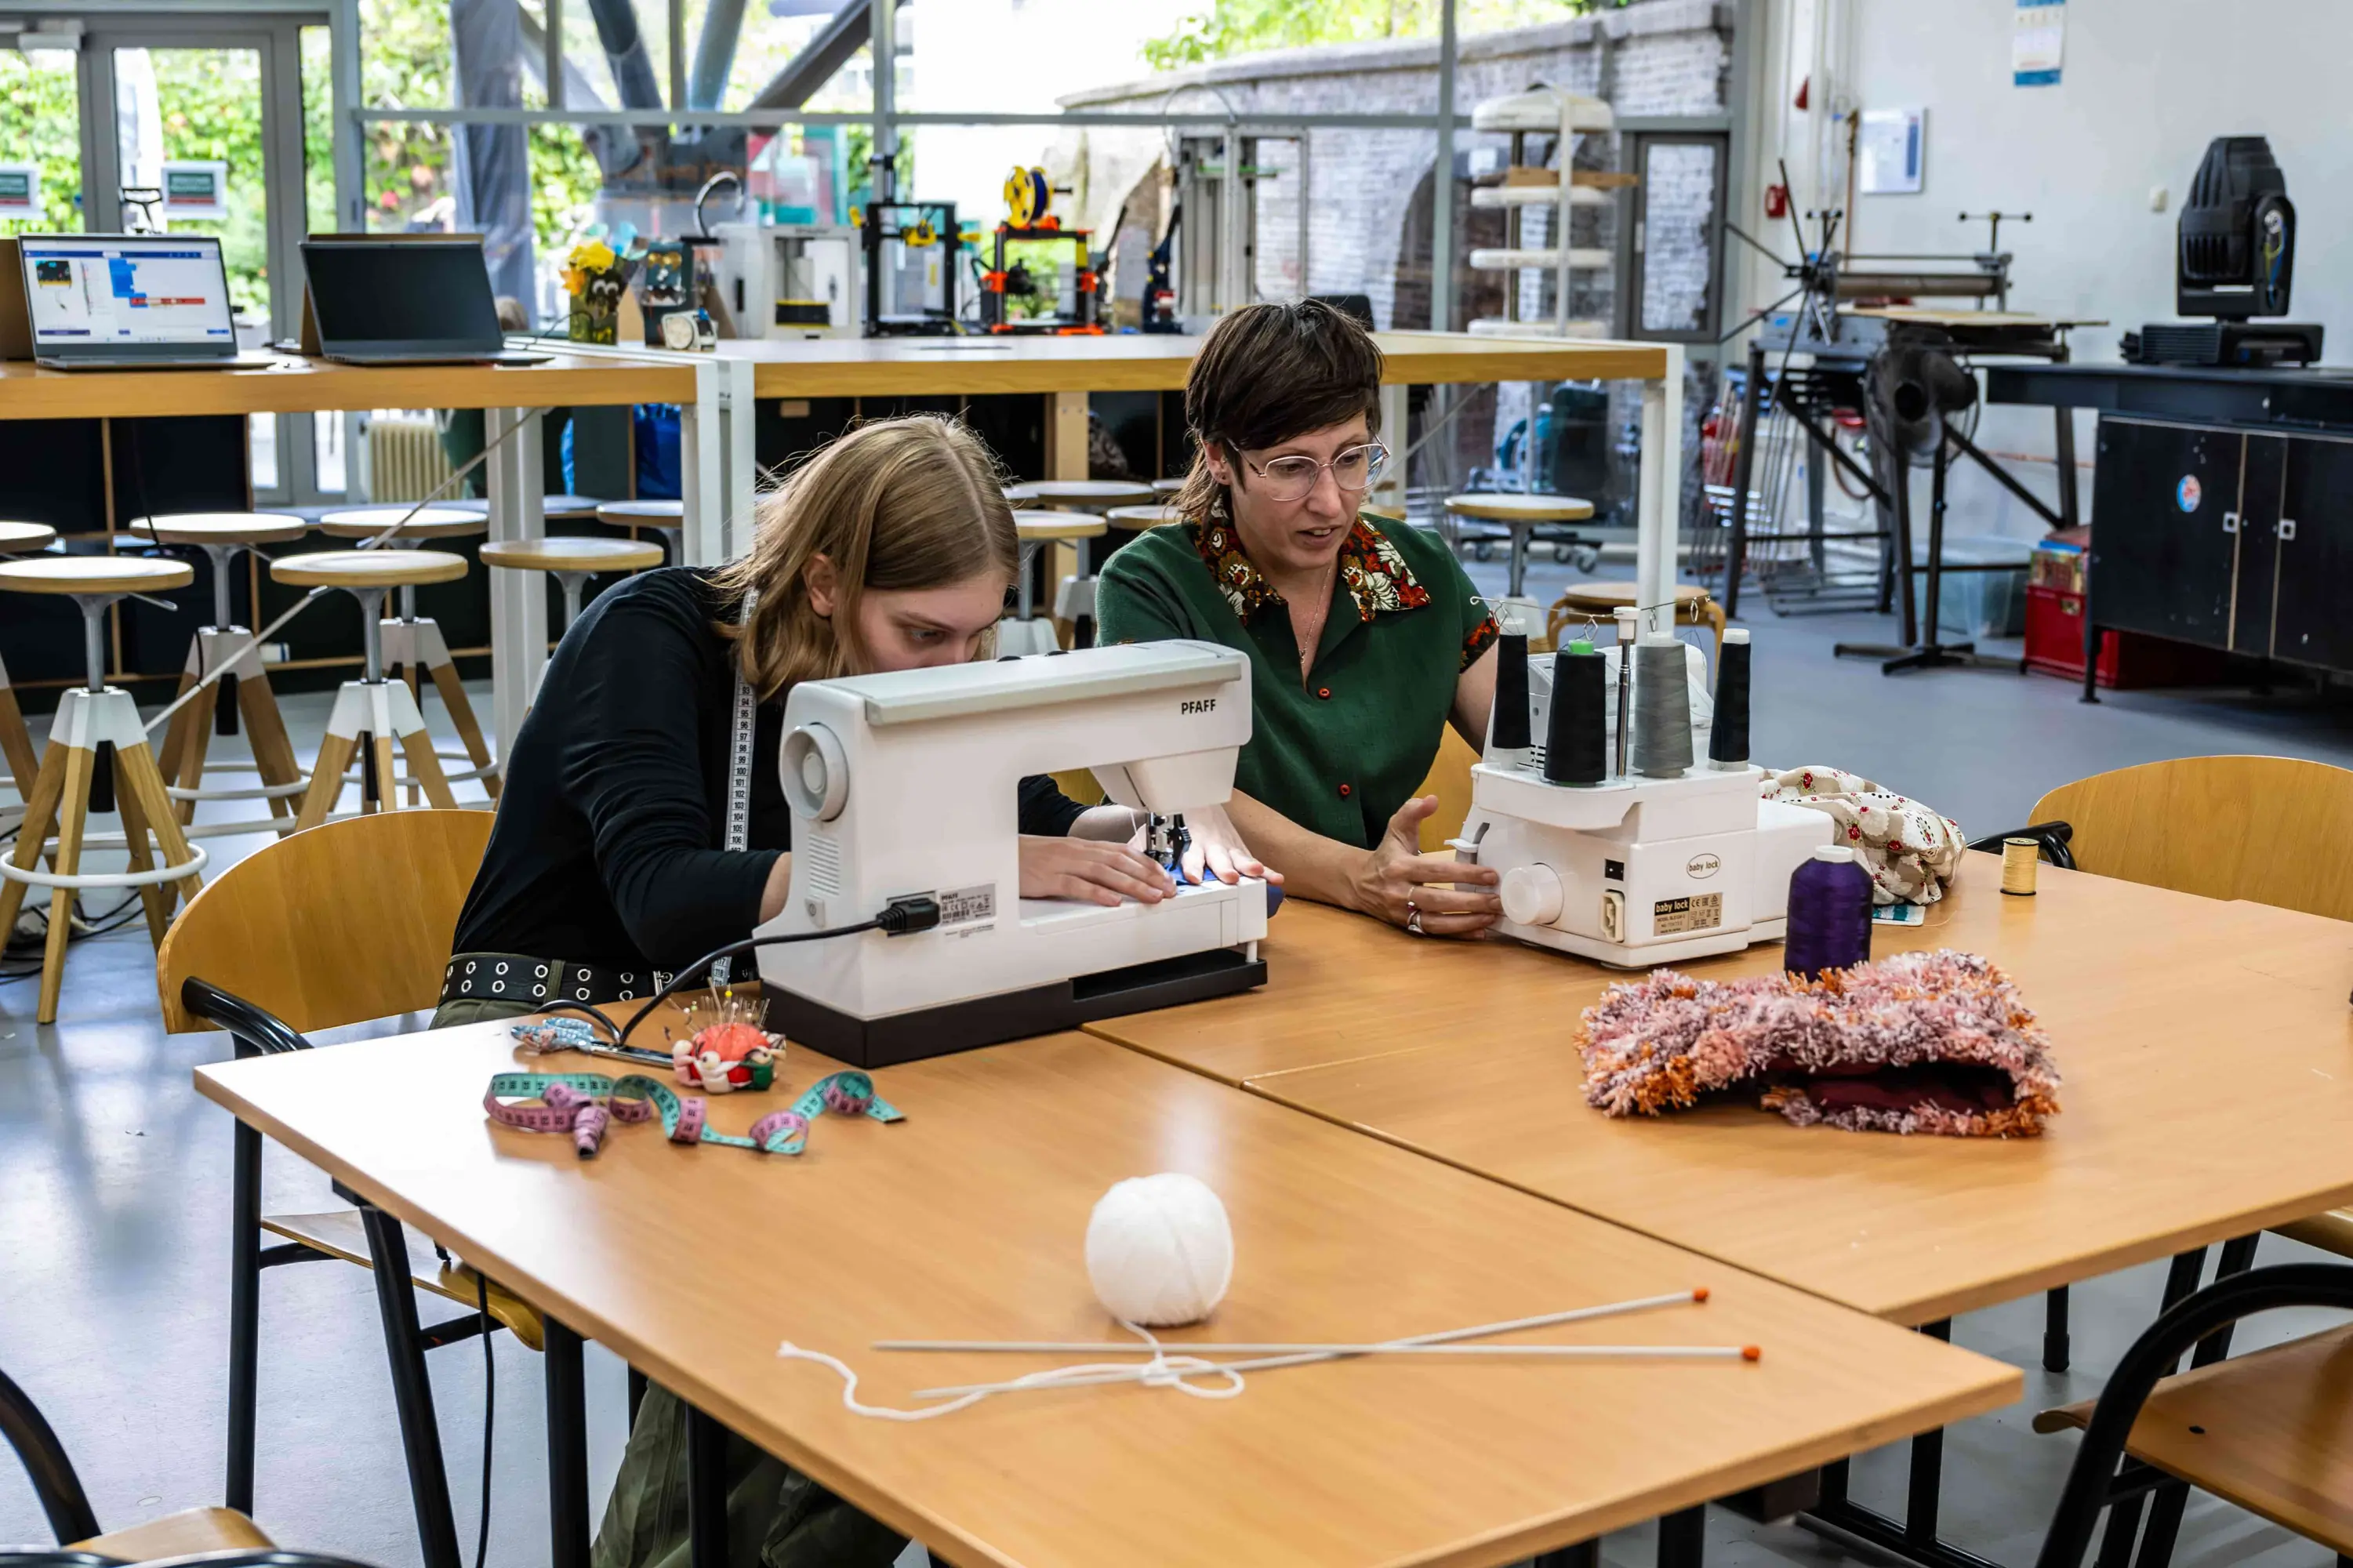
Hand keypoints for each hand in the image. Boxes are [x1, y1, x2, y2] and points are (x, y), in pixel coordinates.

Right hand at [1018, 835, 1174, 907]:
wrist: (999, 855)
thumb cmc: (1030, 858)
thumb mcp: (1065, 855)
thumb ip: (1089, 863)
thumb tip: (1116, 874)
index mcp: (1083, 846)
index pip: (1123, 852)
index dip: (1147, 864)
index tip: (1165, 877)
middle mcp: (1077, 852)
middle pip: (1119, 862)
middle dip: (1147, 876)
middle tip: (1168, 890)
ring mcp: (1063, 864)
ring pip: (1104, 873)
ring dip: (1131, 885)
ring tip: (1151, 896)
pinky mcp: (1048, 878)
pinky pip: (1076, 885)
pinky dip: (1096, 893)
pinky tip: (1112, 901)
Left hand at [1126, 804, 1284, 886]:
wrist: (1197, 797)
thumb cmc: (1174, 819)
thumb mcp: (1155, 830)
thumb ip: (1144, 847)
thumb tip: (1127, 863)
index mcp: (1189, 840)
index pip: (1191, 855)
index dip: (1193, 865)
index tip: (1194, 876)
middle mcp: (1210, 843)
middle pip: (1218, 857)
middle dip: (1224, 867)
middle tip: (1230, 877)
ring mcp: (1227, 845)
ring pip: (1239, 857)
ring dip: (1248, 866)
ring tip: (1257, 874)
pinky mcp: (1238, 848)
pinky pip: (1253, 859)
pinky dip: (1267, 870)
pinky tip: (1276, 879)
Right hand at [1349, 795, 1499, 938]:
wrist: (1358, 884)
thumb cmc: (1386, 854)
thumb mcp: (1395, 828)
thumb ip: (1412, 811)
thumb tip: (1432, 799)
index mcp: (1399, 867)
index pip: (1436, 871)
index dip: (1464, 874)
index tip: (1491, 875)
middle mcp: (1399, 892)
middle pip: (1438, 901)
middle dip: (1470, 902)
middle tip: (1497, 900)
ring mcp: (1402, 913)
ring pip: (1436, 922)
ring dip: (1466, 922)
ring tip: (1491, 916)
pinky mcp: (1406, 927)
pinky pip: (1434, 933)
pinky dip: (1457, 934)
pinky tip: (1479, 931)